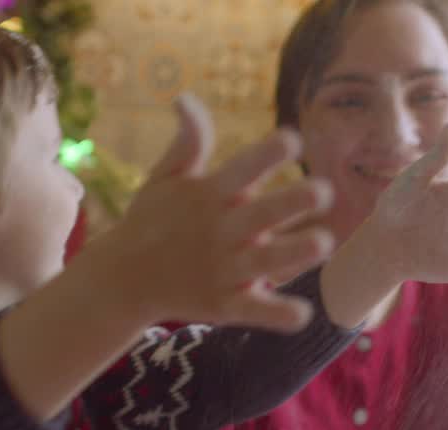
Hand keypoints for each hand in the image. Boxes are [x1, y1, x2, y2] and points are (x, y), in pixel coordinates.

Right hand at [105, 93, 334, 331]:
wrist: (123, 280)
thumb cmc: (152, 221)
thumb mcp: (163, 179)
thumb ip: (186, 143)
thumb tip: (185, 98)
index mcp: (210, 197)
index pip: (242, 169)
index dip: (266, 154)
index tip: (292, 138)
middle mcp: (221, 232)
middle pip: (261, 214)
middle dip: (291, 203)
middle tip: (322, 191)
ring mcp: (223, 270)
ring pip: (264, 262)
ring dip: (293, 253)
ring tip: (323, 243)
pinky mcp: (223, 305)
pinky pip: (253, 309)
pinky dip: (275, 314)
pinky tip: (302, 314)